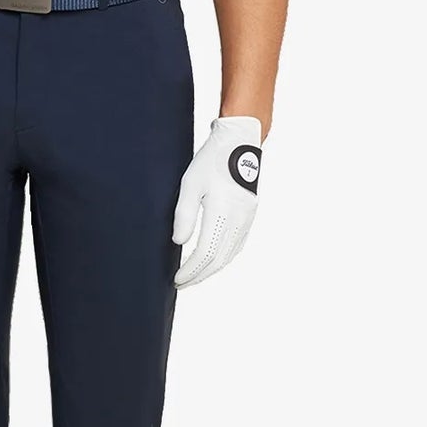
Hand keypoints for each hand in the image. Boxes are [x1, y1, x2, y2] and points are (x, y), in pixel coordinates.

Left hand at [171, 116, 263, 288]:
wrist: (239, 142)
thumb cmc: (211, 160)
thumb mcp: (190, 183)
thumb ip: (184, 214)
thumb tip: (179, 242)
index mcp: (223, 211)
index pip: (205, 252)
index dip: (191, 270)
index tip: (177, 279)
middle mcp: (239, 219)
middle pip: (218, 259)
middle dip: (199, 275)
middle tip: (182, 283)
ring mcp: (247, 218)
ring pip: (230, 255)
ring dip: (211, 269)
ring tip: (194, 276)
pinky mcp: (250, 215)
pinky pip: (237, 245)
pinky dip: (224, 258)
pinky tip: (213, 261)